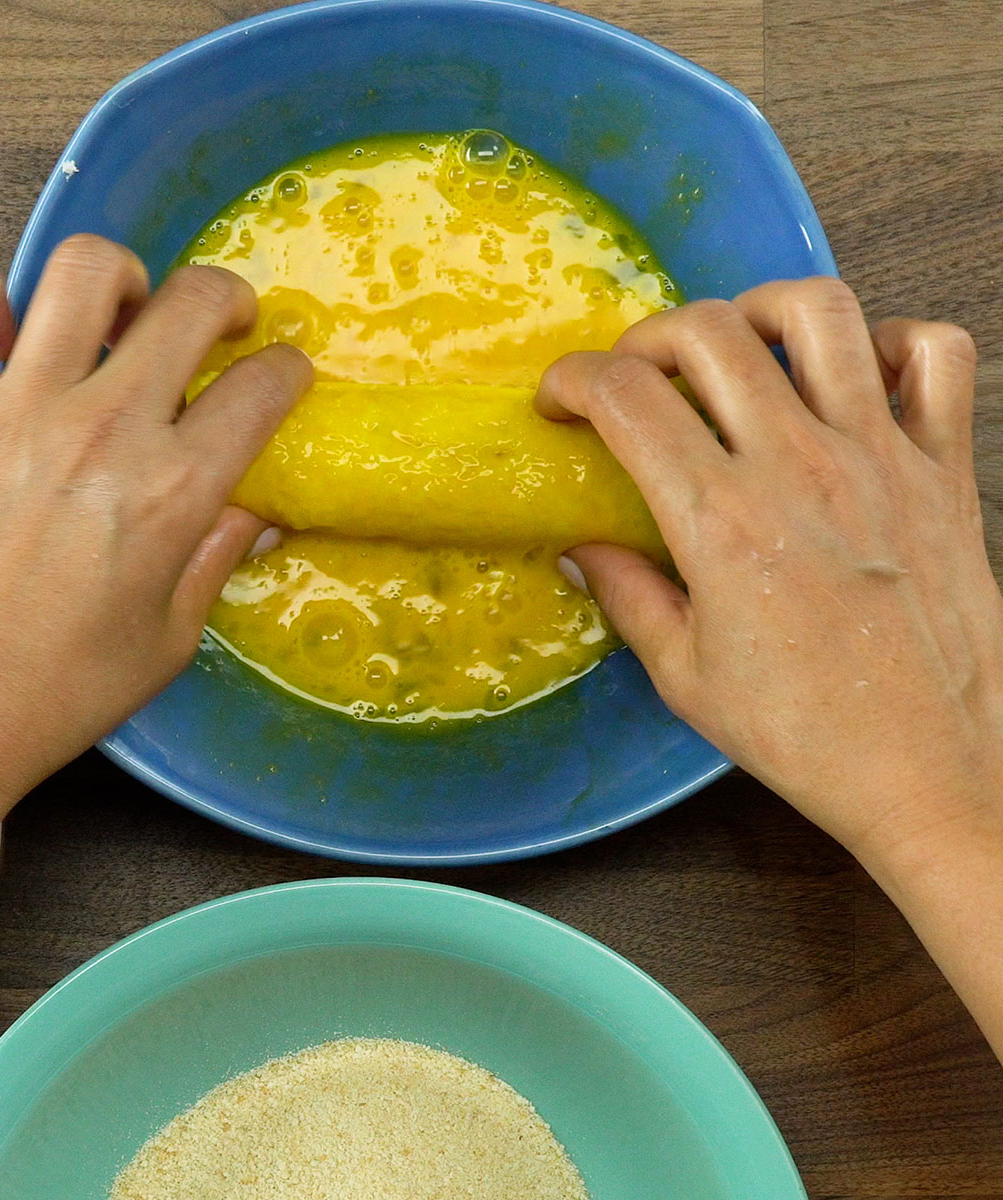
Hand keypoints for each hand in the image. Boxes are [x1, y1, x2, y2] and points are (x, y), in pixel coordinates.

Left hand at [0, 234, 311, 805]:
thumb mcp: (170, 638)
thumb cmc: (56, 693)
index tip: (282, 375)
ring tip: (120, 310)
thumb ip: (217, 557)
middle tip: (222, 322)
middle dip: (227, 299)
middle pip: (191, 304)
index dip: (287, 371)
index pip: (259, 390)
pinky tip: (3, 331)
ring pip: (81, 272)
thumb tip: (255, 511)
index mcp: (172, 493)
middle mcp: (102, 433)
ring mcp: (14, 412)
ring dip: (119, 278)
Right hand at [538, 278, 1002, 863]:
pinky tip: (853, 376)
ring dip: (759, 309)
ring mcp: (881, 457)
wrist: (936, 768)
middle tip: (636, 375)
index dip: (574, 380)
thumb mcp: (687, 677)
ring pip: (820, 312)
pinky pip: (935, 352)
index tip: (561, 399)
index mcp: (721, 522)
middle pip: (708, 333)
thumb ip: (626, 596)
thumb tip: (580, 549)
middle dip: (648, 337)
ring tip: (738, 345)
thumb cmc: (808, 734)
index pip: (628, 399)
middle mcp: (800, 468)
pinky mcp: (944, 468)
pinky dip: (891, 341)